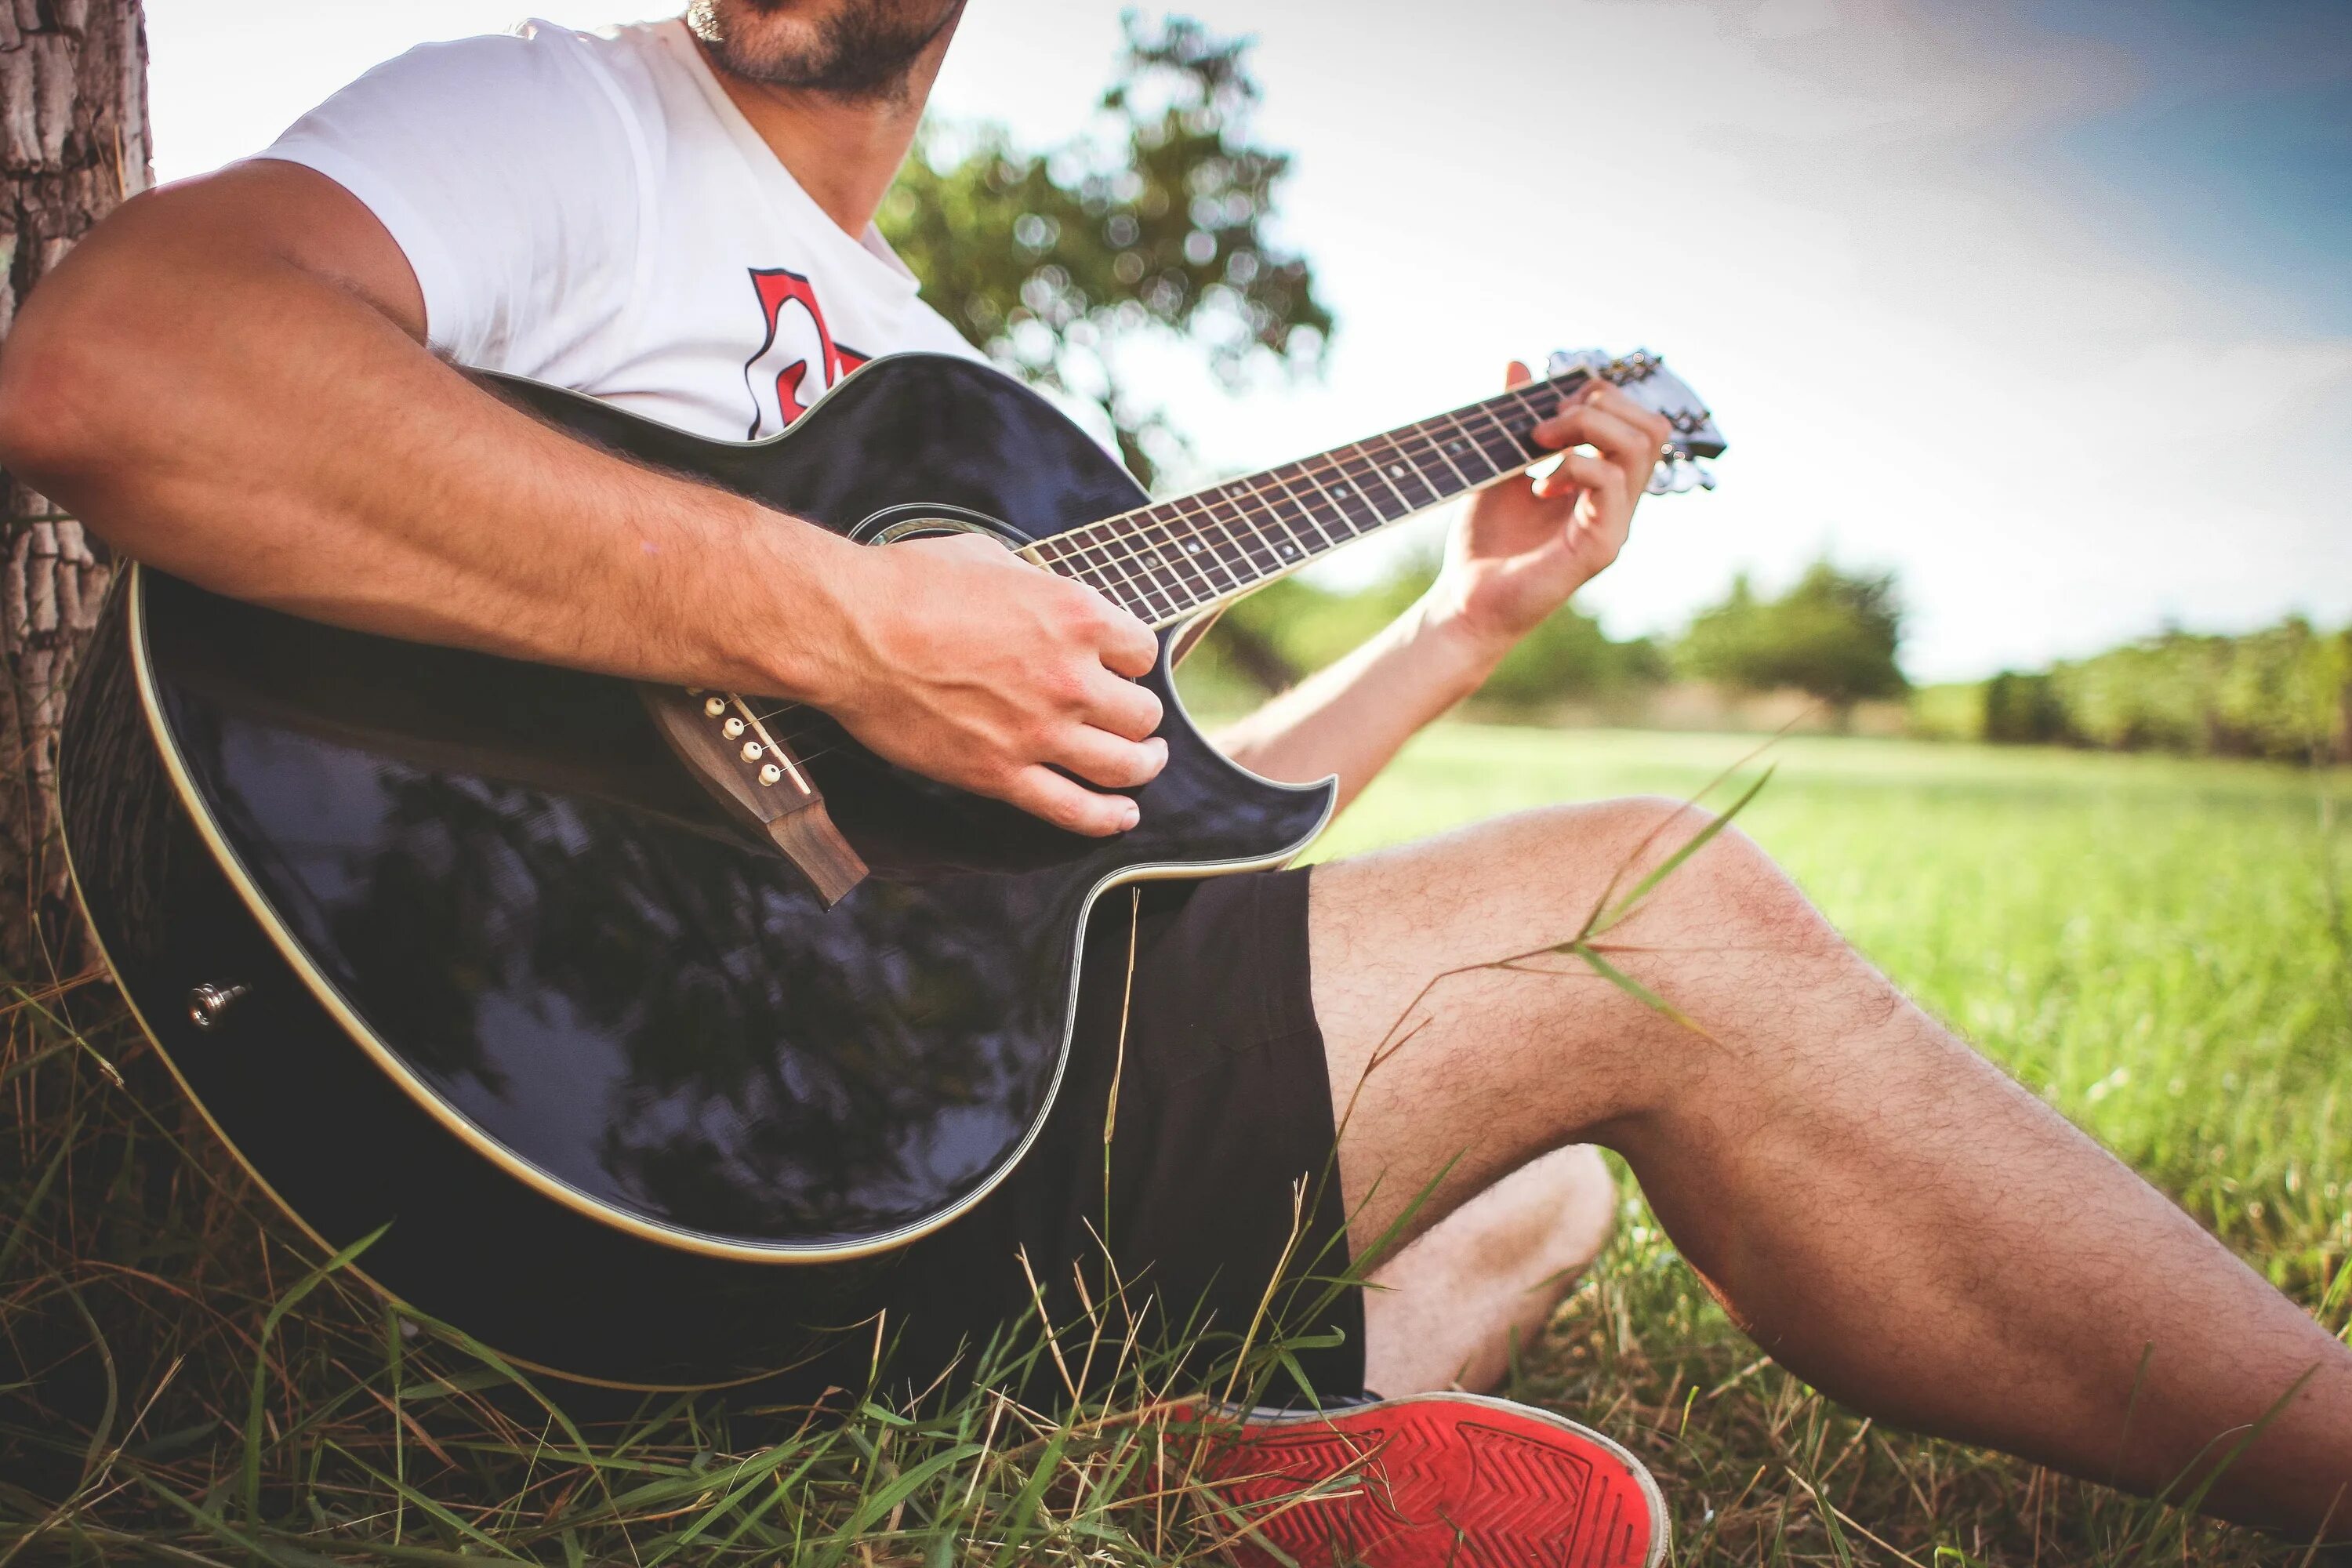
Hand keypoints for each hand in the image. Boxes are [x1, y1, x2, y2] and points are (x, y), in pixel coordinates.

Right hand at [816, 533, 1166, 835]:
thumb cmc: (910, 585)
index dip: (1132, 659)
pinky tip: (1122, 815)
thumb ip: (1036, 586)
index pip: (1143, 651)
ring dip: (1143, 766)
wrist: (852, 633)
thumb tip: (1047, 598)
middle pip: (1142, 713)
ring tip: (1143, 762)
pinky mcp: (1002, 774)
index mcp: (1075, 616)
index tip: (1118, 665)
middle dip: (1140, 714)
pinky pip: (1077, 810)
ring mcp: (1040, 732)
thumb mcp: (990, 559)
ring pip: (1124, 766)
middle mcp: (1071, 678)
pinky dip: (1108, 818)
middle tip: (1129, 716)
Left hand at [1429, 361, 1674, 655]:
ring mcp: (1616, 524)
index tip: (1547, 408)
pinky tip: (1539, 485)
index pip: (1637, 423)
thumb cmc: (1486, 543)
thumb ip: (1514, 418)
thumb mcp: (1498, 466)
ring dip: (1587, 426)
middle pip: (1651, 427)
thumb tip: (1517, 363)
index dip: (1600, 398)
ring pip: (1639, 445)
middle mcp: (1618, 502)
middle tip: (1546, 424)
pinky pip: (1609, 482)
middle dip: (1601, 404)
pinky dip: (1573, 465)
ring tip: (1540, 442)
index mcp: (1604, 484)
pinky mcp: (1601, 546)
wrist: (1466, 602)